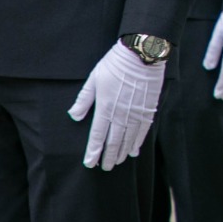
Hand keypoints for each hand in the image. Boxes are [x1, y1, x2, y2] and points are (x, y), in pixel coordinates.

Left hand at [67, 42, 165, 170]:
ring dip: (123, 152)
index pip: (97, 136)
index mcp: (105, 107)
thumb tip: (73, 116)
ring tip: (119, 161)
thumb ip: (84, 99)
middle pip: (113, 141)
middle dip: (109, 156)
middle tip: (106, 167)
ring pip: (129, 139)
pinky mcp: (148, 109)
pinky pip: (143, 131)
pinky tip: (135, 150)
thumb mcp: (94, 78)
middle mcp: (121, 114)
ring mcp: (136, 113)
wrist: (141, 54)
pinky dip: (138, 142)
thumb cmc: (115, 64)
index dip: (93, 151)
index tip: (90, 163)